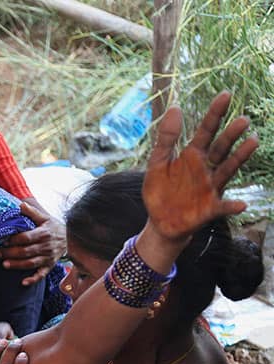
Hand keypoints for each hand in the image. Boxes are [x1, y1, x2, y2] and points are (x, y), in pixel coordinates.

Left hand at [0, 201, 66, 285]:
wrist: (72, 239)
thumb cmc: (54, 228)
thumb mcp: (45, 218)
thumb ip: (32, 212)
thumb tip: (21, 204)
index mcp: (43, 233)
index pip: (26, 237)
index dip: (13, 240)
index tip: (2, 240)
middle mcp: (46, 246)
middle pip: (26, 251)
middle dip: (10, 253)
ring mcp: (48, 257)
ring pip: (31, 263)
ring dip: (17, 265)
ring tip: (4, 265)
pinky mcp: (49, 266)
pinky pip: (41, 274)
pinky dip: (33, 279)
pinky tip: (23, 283)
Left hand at [143, 91, 257, 241]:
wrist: (161, 221)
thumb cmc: (161, 190)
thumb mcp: (158, 163)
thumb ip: (166, 139)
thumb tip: (175, 107)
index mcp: (192, 155)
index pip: (205, 131)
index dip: (214, 114)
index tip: (225, 95)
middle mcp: (206, 168)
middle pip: (221, 148)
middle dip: (231, 135)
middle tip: (243, 119)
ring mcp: (211, 187)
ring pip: (228, 169)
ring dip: (240, 157)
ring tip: (252, 141)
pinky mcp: (210, 208)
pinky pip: (223, 207)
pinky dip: (231, 206)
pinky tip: (241, 204)